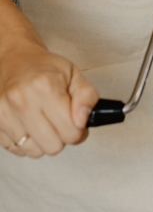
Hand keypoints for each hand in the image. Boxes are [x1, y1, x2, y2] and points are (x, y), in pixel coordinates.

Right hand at [0, 0, 98, 157]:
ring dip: (42, 141)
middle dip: (61, 137)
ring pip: (34, 152)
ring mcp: (5, 114)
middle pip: (53, 147)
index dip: (79, 130)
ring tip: (43, 122)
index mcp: (45, 87)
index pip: (71, 132)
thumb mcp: (74, 74)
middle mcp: (22, 101)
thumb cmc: (44, 68)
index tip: (76, 122)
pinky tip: (29, 124)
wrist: (14, 59)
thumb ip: (87, 96)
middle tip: (59, 121)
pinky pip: (16, 150)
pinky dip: (26, 142)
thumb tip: (83, 119)